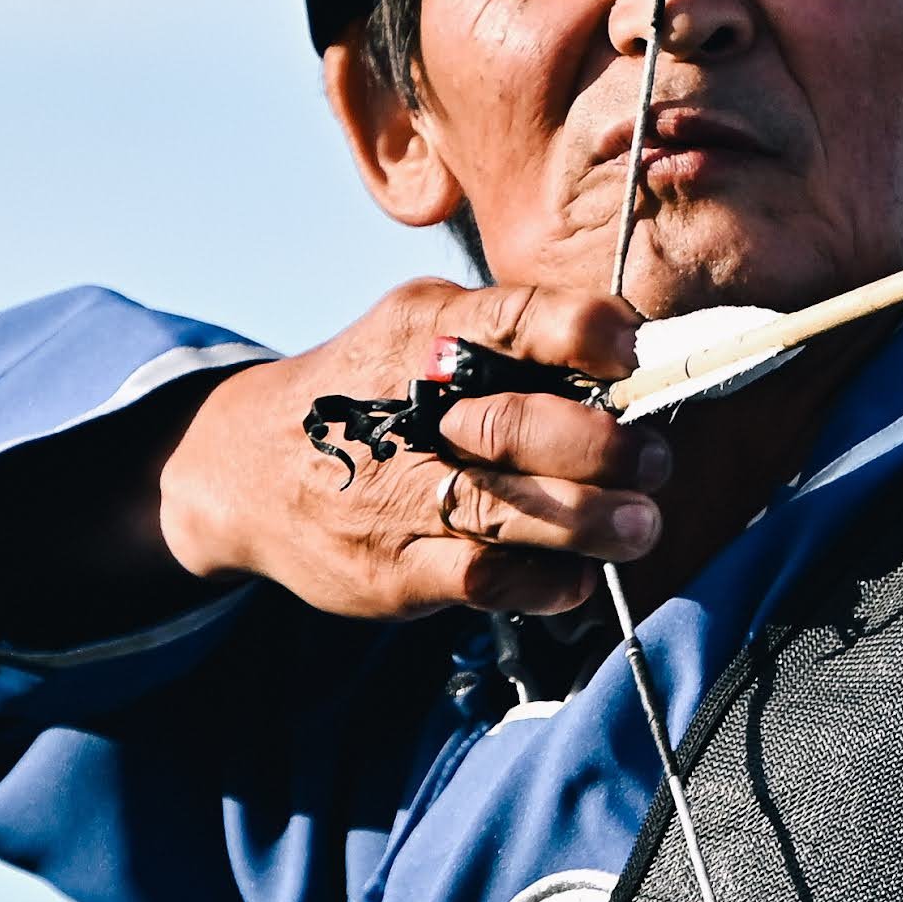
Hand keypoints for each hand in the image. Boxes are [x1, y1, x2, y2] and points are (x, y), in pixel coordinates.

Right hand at [156, 281, 673, 622]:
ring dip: (592, 521)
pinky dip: (546, 581)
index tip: (640, 358)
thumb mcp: (422, 328)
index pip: (522, 319)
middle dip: (607, 447)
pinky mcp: (392, 570)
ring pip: (509, 513)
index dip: (595, 337)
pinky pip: (486, 581)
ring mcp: (394, 496)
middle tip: (656, 459)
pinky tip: (578, 574)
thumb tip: (635, 355)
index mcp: (424, 332)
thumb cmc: (370, 392)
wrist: (246, 467)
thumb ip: (513, 336)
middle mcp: (406, 410)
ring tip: (639, 523)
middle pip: (519, 425)